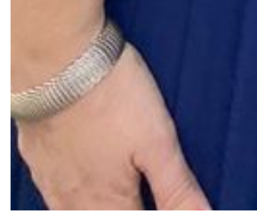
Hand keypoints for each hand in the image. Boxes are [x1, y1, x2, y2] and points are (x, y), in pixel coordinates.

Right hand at [13, 41, 209, 209]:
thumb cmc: (113, 98)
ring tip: (121, 194)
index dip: (160, 215)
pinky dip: (72, 197)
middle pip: (106, 220)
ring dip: (103, 207)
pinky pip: (54, 194)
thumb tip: (202, 215)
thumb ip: (177, 187)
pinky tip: (84, 180)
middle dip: (130, 209)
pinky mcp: (39, 160)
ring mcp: (52, 183)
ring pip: (76, 214)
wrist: (59, 65)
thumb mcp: (158, 142)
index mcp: (110, 203)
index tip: (169, 206)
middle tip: (145, 194)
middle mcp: (75, 203)